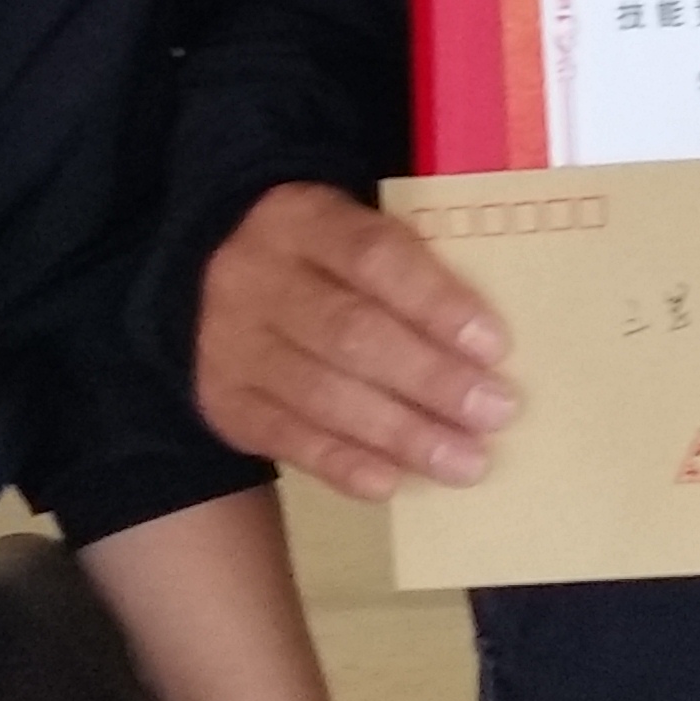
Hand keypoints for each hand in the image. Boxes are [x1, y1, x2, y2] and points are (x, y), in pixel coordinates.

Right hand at [195, 182, 518, 500]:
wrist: (204, 282)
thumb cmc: (319, 260)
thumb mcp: (350, 233)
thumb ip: (407, 270)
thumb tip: (489, 344)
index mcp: (302, 219)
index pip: (374, 256)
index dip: (435, 301)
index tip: (495, 345)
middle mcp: (257, 278)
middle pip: (350, 332)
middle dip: (430, 378)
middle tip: (495, 412)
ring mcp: (233, 344)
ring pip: (322, 394)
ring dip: (402, 433)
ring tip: (466, 461)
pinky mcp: (225, 403)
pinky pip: (287, 439)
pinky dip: (343, 464)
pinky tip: (393, 481)